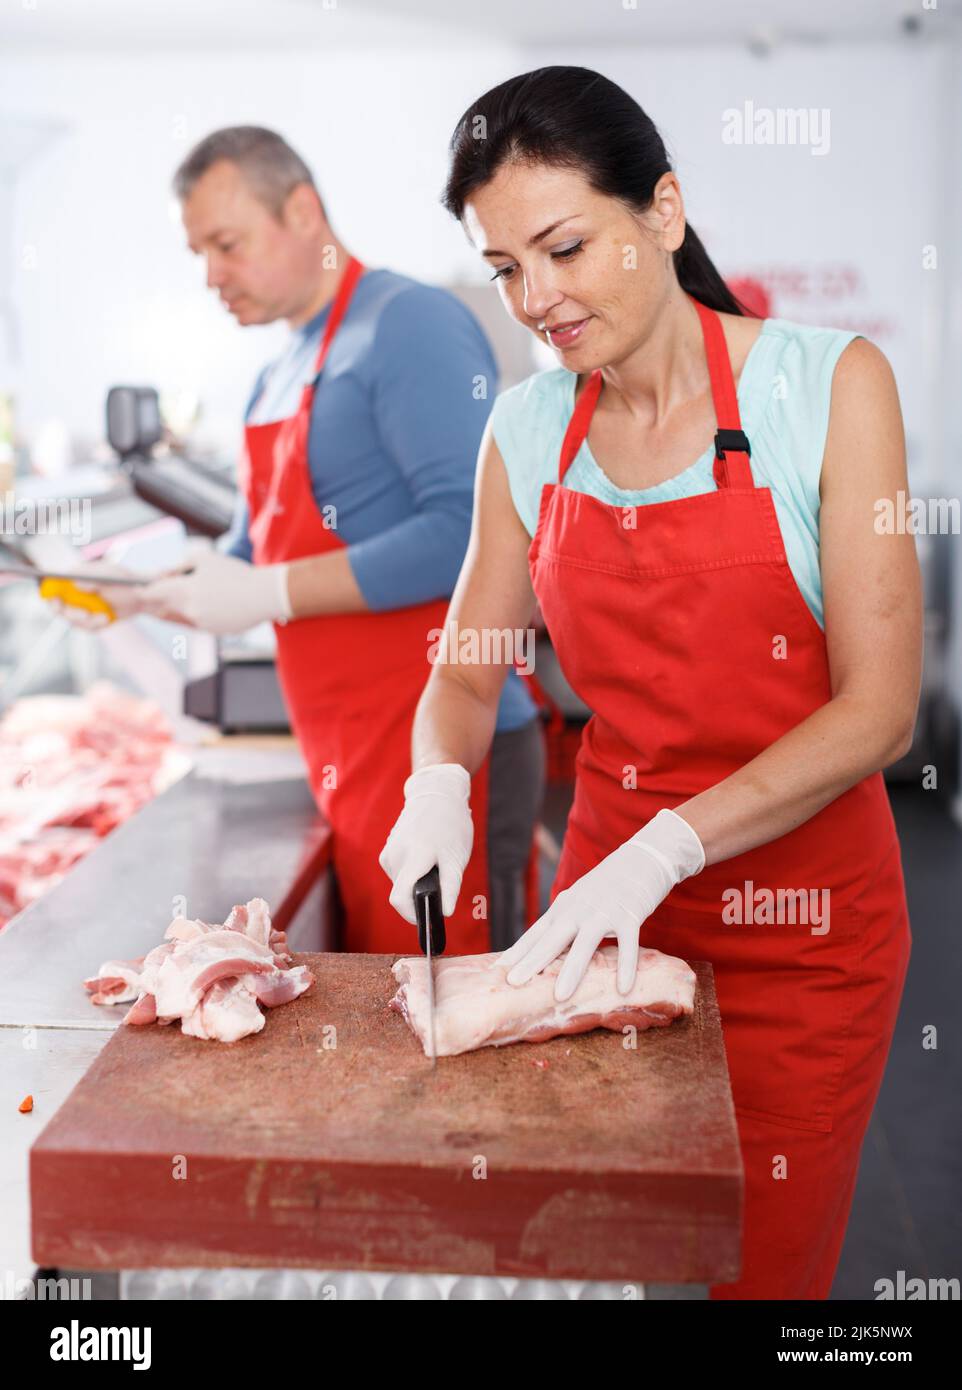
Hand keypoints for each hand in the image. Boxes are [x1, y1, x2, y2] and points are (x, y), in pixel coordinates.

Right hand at [43, 560, 145, 628]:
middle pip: (58, 608)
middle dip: (71, 614)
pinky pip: (86, 628)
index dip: (50, 595)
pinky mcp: (89, 619)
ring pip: (73, 621)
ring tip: (105, 617)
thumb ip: (93, 579)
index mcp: (74, 577)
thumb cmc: (125, 581)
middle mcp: (73, 592)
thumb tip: (76, 583)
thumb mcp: (111, 576)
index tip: (58, 604)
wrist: (141, 597)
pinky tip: (107, 619)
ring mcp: (80, 606)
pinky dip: (96, 626)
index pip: (52, 586)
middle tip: (85, 615)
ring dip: (88, 622)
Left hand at [138, 550, 291, 634]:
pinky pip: (196, 622)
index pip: (152, 593)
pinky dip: (194, 614)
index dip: (143, 591)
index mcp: (184, 590)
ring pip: (179, 617)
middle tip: (152, 595)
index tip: (137, 589)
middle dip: (157, 601)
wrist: (264, 595)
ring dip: (175, 609)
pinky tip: (204, 605)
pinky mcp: (212, 631)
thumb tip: (166, 574)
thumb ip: (181, 566)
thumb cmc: (235, 573)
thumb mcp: (205, 559)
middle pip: (162, 608)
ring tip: (181, 598)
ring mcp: (200, 623)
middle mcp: (188, 610)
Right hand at [378, 764, 473, 923]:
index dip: (412, 916)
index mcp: (414, 857)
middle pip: (403, 893)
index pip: (400, 899)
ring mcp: (388, 853)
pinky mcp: (386, 851)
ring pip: (401, 884)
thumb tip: (446, 913)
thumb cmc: (450, 825)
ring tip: (434, 862)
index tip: (426, 919)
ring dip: (417, 882)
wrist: (436, 794)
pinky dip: (412, 873)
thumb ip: (450, 886)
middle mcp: (395, 856)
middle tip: (441, 878)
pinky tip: (425, 856)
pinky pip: (399, 873)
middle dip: (421, 894)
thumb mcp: (457, 857)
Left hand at [500, 808, 705, 1000]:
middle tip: (513, 983)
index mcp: (563, 907)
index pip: (535, 933)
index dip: (516, 952)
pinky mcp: (629, 915)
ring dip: (572, 970)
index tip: (496, 971)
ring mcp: (603, 912)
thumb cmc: (608, 886)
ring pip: (585, 944)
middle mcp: (578, 909)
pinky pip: (628, 944)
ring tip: (560, 997)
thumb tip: (547, 953)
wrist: (642, 858)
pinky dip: (626, 966)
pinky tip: (622, 988)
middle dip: (532, 962)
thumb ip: (565, 924)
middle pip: (552, 939)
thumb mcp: (580, 901)